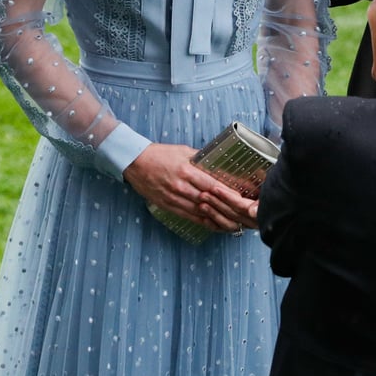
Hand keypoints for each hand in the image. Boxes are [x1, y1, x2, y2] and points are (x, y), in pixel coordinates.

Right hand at [124, 142, 256, 233]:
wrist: (135, 163)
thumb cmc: (159, 154)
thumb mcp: (183, 151)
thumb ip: (200, 159)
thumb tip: (216, 162)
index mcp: (186, 170)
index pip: (211, 184)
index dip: (226, 193)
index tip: (240, 198)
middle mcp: (181, 186)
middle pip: (207, 201)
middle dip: (225, 208)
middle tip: (240, 214)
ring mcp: (173, 198)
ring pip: (199, 211)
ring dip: (216, 218)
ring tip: (232, 223)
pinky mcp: (168, 205)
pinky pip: (188, 216)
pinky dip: (202, 222)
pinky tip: (213, 225)